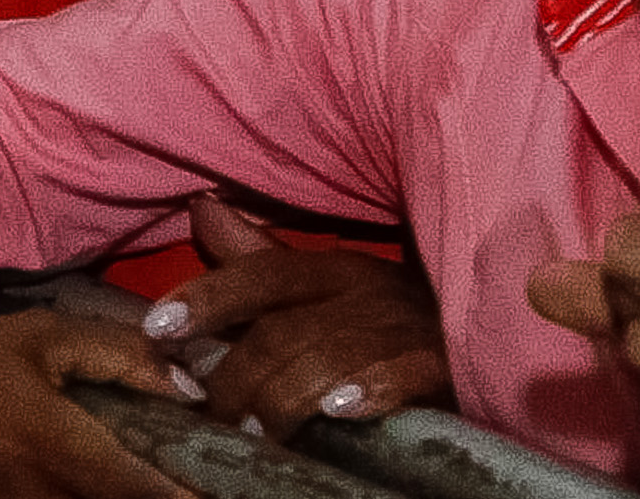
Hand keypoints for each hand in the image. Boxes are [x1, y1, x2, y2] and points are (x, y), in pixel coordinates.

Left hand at [152, 196, 449, 438]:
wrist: (483, 329)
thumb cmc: (383, 315)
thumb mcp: (323, 282)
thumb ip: (258, 258)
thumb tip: (202, 207)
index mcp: (330, 270)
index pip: (260, 274)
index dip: (207, 297)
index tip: (157, 329)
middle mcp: (363, 291)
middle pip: (285, 328)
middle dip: (239, 375)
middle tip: (210, 415)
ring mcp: (403, 328)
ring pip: (332, 355)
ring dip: (287, 395)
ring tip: (256, 431)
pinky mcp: (444, 364)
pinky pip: (407, 374)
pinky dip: (372, 392)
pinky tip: (341, 412)